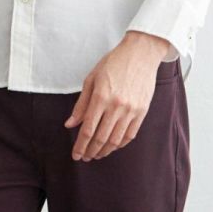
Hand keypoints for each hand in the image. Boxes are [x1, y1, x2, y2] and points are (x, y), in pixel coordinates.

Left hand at [64, 31, 173, 159]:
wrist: (141, 53)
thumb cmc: (113, 63)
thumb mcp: (91, 79)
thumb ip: (81, 104)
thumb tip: (70, 124)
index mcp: (101, 97)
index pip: (88, 129)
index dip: (80, 146)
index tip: (76, 155)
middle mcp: (116, 106)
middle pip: (101, 138)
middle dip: (90, 151)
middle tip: (84, 157)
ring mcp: (131, 110)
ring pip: (115, 139)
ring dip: (104, 151)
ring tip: (97, 155)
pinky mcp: (142, 111)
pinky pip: (130, 134)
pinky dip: (120, 144)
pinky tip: (112, 146)